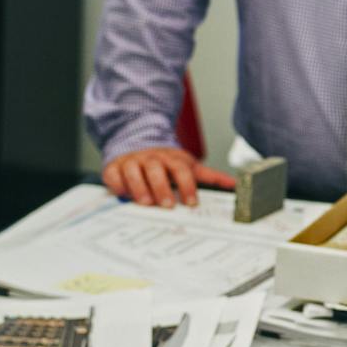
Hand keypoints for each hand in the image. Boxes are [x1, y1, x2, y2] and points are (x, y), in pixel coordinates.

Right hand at [102, 147, 237, 207]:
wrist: (137, 141)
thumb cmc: (165, 161)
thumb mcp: (188, 165)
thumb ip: (209, 176)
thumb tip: (233, 185)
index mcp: (171, 158)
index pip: (181, 169)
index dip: (187, 185)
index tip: (192, 203)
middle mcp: (151, 158)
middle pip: (156, 169)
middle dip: (162, 187)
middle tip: (168, 205)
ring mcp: (132, 161)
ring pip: (134, 170)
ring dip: (139, 186)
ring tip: (146, 204)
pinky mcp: (114, 167)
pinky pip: (113, 174)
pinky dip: (117, 184)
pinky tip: (122, 195)